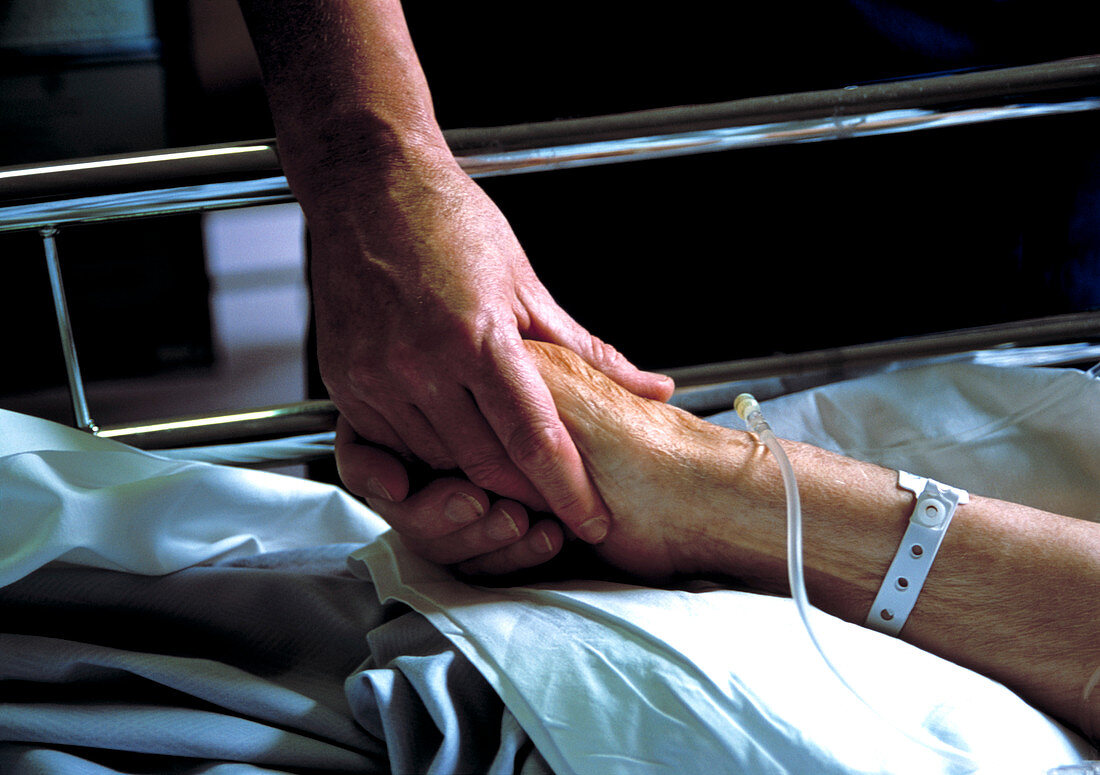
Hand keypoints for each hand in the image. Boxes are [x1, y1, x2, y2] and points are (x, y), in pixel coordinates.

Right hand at [310, 152, 672, 552]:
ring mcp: (376, 379)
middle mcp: (420, 365)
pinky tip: (460, 448)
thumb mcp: (527, 284)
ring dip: (479, 480)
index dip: (568, 490)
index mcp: (476, 337)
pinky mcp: (347, 386)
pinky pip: (396, 448)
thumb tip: (652, 387)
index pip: (533, 439)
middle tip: (557, 505)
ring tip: (512, 480)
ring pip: (439, 465)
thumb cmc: (449, 224)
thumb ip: (587, 351)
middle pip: (486, 467)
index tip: (593, 521)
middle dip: (527, 496)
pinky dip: (434, 459)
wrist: (367, 187)